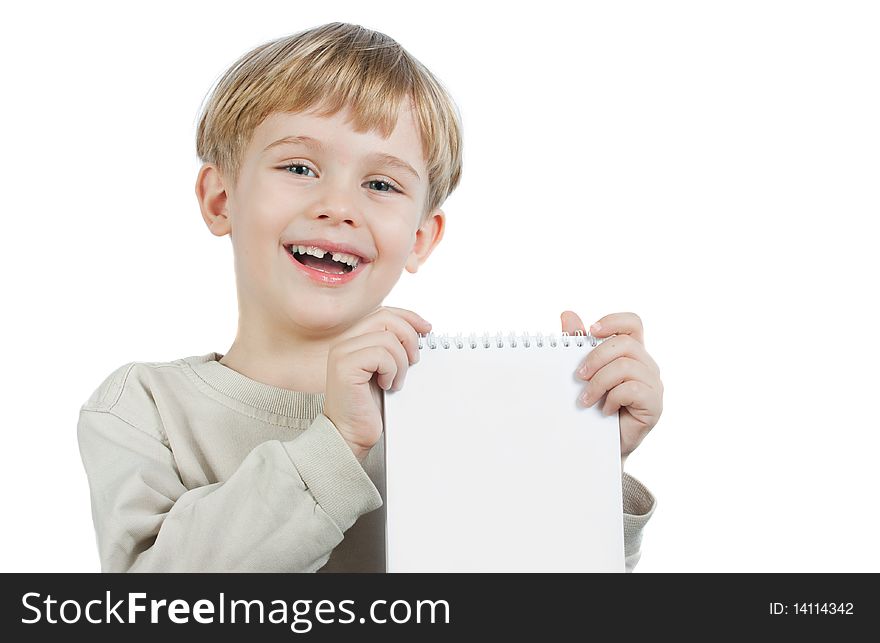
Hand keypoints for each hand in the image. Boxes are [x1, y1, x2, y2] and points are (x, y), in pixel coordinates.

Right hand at [323, 306, 430, 461]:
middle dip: (408, 337)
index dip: (408, 317)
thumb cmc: (368, 406)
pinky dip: (391, 370)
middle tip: (414, 360)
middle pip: (386, 318)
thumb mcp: (385, 369)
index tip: (427, 329)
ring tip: (396, 381)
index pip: (383, 313)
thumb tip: (420, 330)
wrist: (350, 434)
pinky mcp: (344, 366)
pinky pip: (381, 354)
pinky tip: (386, 385)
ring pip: (387, 338)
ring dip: (401, 362)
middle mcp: (344, 342)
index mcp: (353, 339)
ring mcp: (341, 353)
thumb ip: (393, 348)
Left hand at [561, 311, 662, 466]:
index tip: (591, 330)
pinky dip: (612, 398)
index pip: (633, 323)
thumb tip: (567, 315)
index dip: (614, 321)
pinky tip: (604, 410)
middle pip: (625, 344)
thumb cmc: (592, 405)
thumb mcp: (582, 372)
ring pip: (627, 366)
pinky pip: (633, 389)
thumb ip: (576, 344)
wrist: (598, 444)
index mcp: (632, 352)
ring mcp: (653, 385)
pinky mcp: (654, 405)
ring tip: (585, 399)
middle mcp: (646, 365)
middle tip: (578, 376)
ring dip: (599, 382)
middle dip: (596, 357)